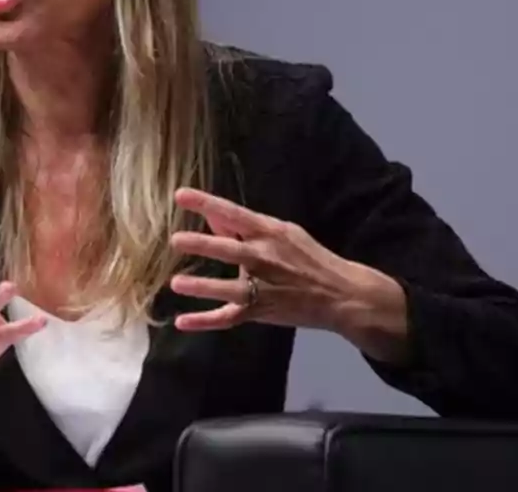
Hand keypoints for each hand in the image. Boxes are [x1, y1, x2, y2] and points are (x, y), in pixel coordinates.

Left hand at [167, 187, 408, 361]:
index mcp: (270, 233)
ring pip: (229, 289)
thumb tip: (211, 215)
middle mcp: (264, 258)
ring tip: (176, 283)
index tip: (180, 195)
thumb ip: (245, 226)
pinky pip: (229, 318)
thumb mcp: (282, 233)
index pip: (234, 214)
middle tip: (176, 240)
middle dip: (204, 245)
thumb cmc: (308, 257)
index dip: (206, 203)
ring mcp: (263, 288)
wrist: (341, 294)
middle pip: (231, 250)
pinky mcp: (260, 311)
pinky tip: (181, 322)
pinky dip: (205, 321)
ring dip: (203, 287)